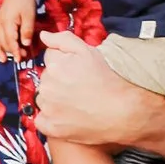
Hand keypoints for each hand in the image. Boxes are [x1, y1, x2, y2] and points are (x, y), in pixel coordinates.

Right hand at [0, 0, 36, 59]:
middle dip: (10, 52)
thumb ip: (27, 30)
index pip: (10, 41)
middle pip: (2, 42)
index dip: (15, 51)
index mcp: (7, 22)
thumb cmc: (26, 2)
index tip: (20, 60)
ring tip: (3, 59)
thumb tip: (25, 44)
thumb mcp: (30, 16)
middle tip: (21, 58)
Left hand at [33, 36, 151, 151]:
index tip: (77, 71)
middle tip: (80, 87)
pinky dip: (51, 119)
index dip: (64, 63)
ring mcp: (48, 108)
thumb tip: (43, 36)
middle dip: (58, 80)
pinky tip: (67, 116)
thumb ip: (63, 40)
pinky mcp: (51, 127)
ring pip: (43, 98)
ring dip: (53, 99)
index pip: (49, 58)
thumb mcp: (88, 51)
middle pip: (46, 78)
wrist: (123, 112)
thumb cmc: (108, 80)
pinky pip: (41, 120)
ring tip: (76, 102)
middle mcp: (47, 86)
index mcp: (55, 65)